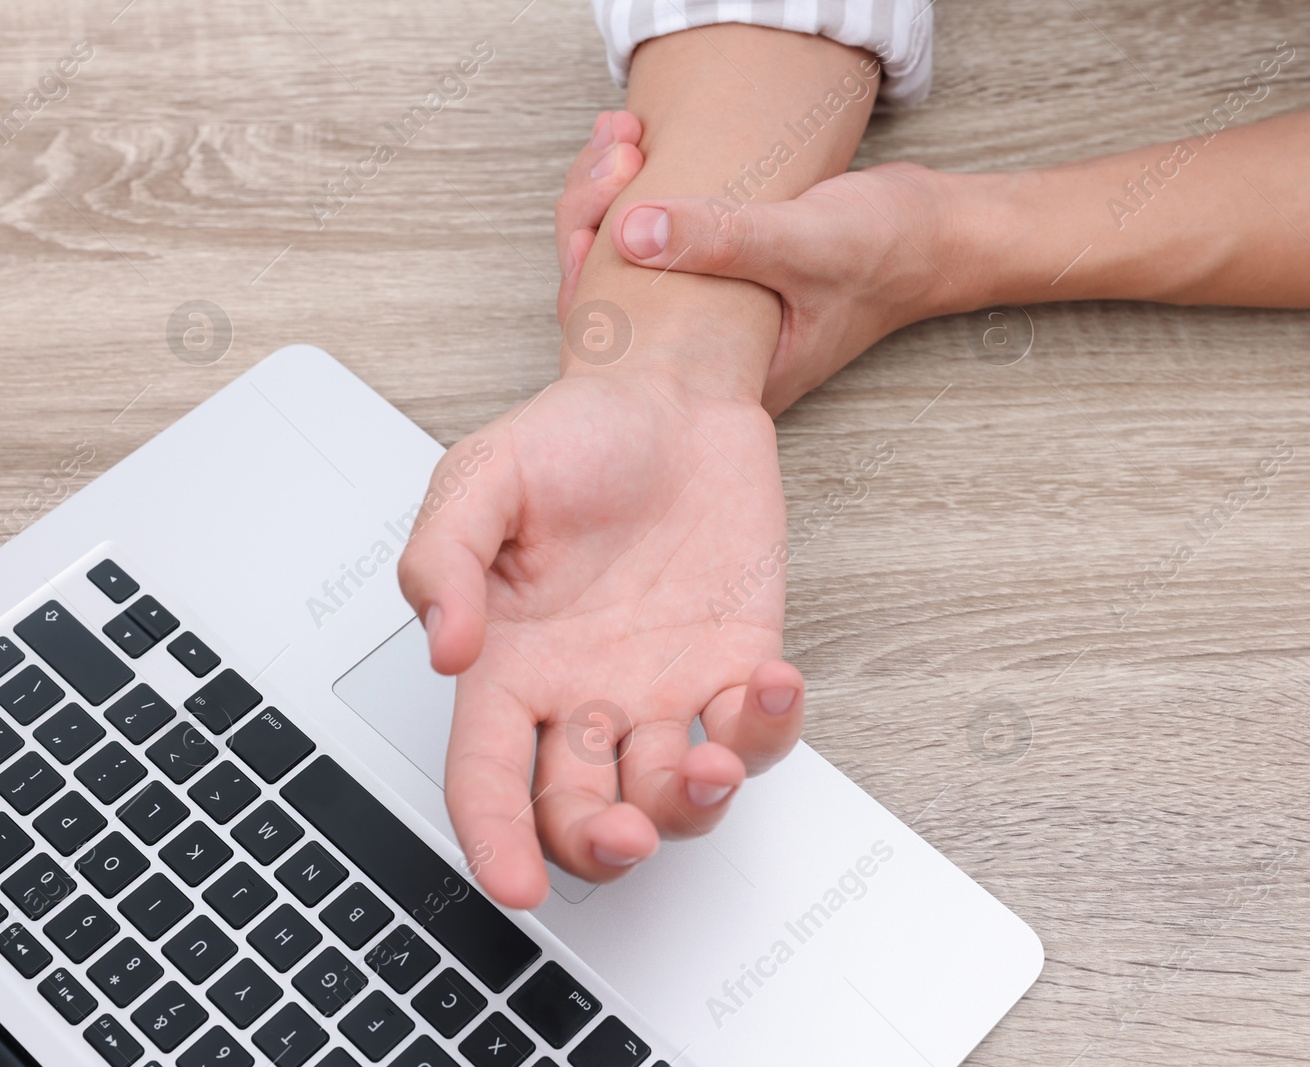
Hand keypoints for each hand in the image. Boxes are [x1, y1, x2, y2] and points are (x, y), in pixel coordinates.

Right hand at [397, 368, 802, 908]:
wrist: (671, 399)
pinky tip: (772, 682)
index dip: (494, 840)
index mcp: (510, 666)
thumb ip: (444, 560)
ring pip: (675, 793)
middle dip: (602, 844)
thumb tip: (445, 650)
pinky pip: (756, 729)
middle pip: (582, 813)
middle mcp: (584, 696)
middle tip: (625, 833)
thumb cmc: (573, 439)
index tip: (515, 885)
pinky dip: (770, 725)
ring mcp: (664, 689)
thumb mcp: (481, 477)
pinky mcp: (735, 666)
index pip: (487, 778)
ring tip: (710, 761)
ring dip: (692, 801)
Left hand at [556, 111, 970, 412]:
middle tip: (615, 151)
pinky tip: (638, 150)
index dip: (590, 264)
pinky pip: (656, 242)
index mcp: (723, 378)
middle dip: (593, 214)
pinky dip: (641, 194)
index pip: (620, 336)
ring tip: (623, 138)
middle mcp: (709, 356)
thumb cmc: (884, 251)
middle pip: (609, 295)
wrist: (934, 234)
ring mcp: (712, 317)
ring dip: (613, 194)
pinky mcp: (720, 279)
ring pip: (628, 264)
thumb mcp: (802, 242)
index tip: (606, 198)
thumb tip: (632, 233)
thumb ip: (722, 241)